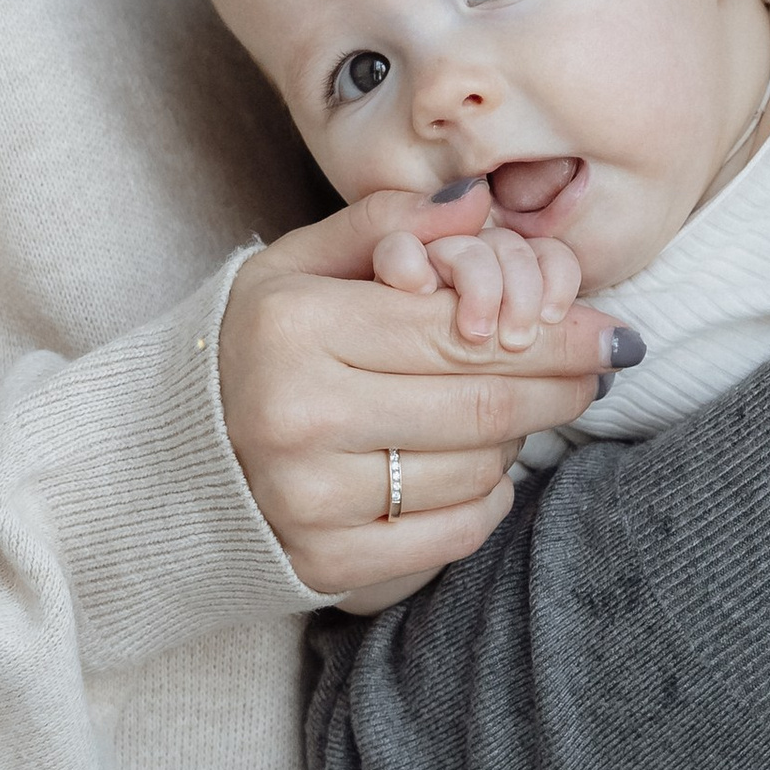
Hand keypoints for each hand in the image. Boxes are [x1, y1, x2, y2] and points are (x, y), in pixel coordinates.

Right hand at [219, 181, 622, 600]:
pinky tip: (480, 472)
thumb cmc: (244, 352)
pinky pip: (450, 535)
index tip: (612, 331)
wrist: (158, 463)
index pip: (460, 331)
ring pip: (476, 471)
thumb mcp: (293, 268)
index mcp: (296, 329)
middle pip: (482, 404)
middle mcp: (299, 416)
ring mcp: (309, 499)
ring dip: (516, 441)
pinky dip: (486, 503)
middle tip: (600, 370)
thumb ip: (386, 224)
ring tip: (510, 414)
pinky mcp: (323, 563)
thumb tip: (482, 205)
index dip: (554, 332)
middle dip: (561, 385)